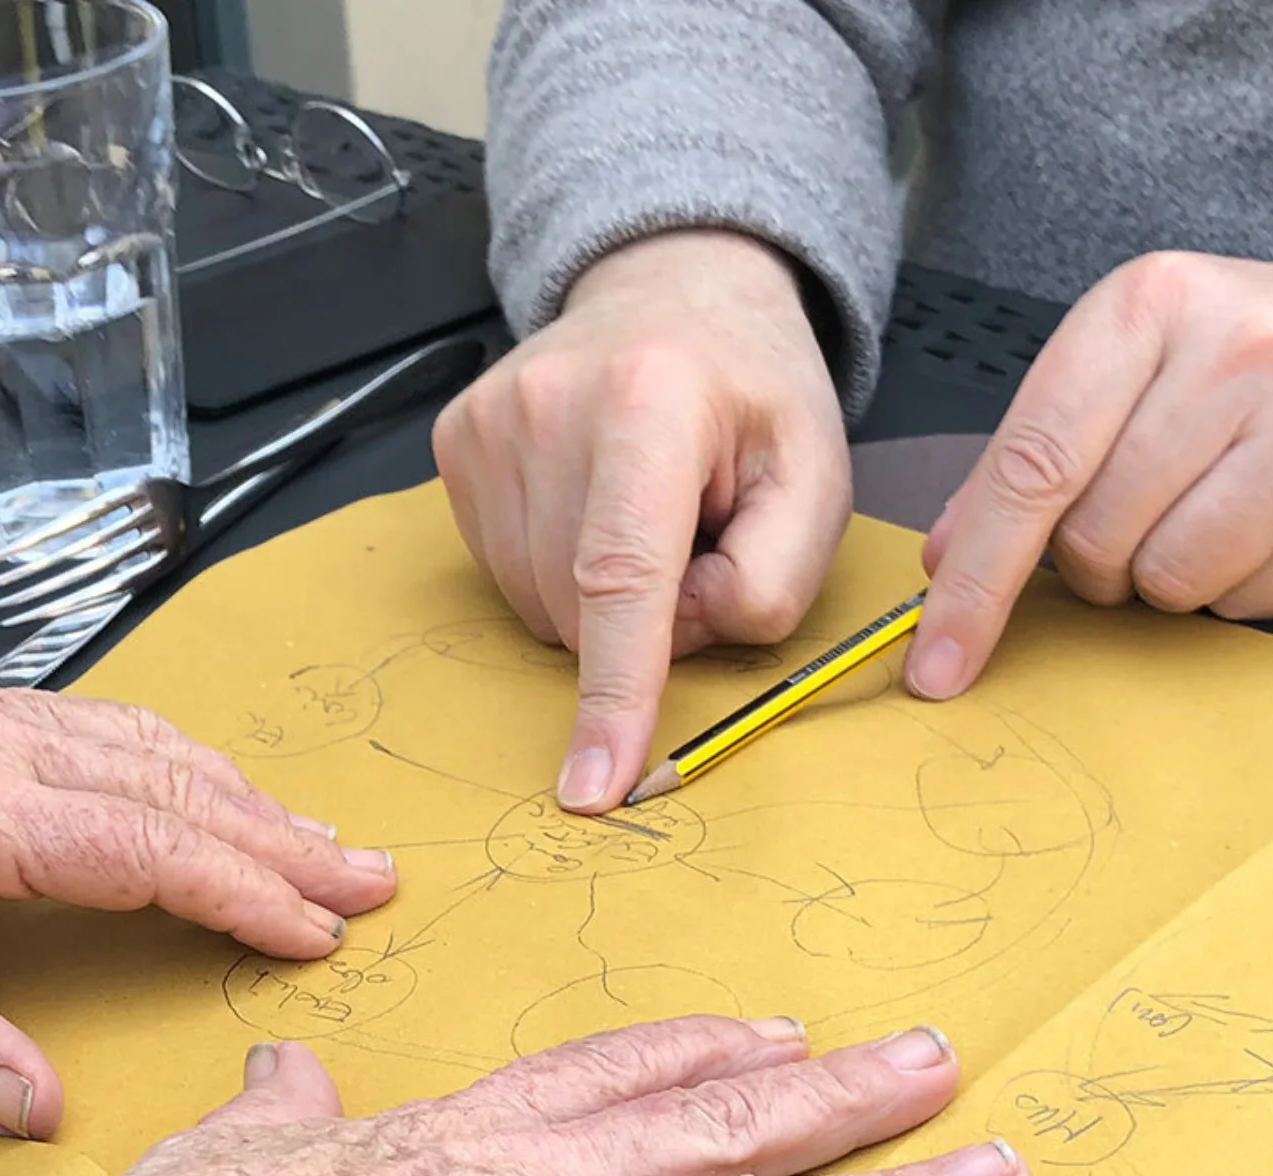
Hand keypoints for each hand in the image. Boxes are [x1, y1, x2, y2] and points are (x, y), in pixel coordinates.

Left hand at [0, 678, 397, 1138]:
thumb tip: (43, 1110)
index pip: (139, 848)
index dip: (240, 890)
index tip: (314, 932)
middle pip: (166, 783)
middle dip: (281, 838)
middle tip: (374, 880)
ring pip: (143, 744)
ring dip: (244, 796)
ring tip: (324, 847)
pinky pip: (100, 728)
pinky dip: (181, 766)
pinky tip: (220, 797)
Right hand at [433, 228, 851, 812]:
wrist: (676, 294)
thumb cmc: (753, 396)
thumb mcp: (816, 479)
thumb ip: (775, 578)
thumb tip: (681, 634)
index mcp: (651, 401)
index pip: (621, 575)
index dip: (614, 692)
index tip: (595, 784)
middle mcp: (549, 404)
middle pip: (581, 607)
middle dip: (646, 620)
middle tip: (696, 540)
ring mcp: (489, 422)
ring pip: (536, 603)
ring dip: (600, 598)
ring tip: (646, 513)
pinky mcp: (456, 443)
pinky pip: (504, 572)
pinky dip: (557, 570)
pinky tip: (593, 506)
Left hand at [908, 254, 1272, 696]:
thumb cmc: (1270, 362)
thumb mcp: (1144, 363)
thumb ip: (1039, 452)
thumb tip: (946, 560)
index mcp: (1152, 301)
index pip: (1033, 463)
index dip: (976, 580)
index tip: (937, 661)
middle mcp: (1240, 347)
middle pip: (1097, 537)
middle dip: (1099, 562)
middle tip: (1148, 515)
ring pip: (1173, 580)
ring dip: (1175, 578)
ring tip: (1222, 511)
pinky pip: (1256, 601)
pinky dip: (1250, 586)